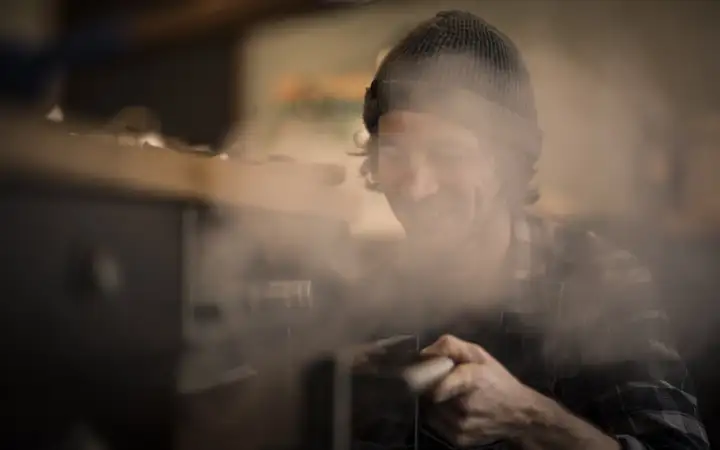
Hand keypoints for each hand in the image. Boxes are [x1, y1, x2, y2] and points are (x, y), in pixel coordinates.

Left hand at [420, 335, 540, 446]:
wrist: (520, 415)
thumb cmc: (497, 381)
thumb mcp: (479, 354)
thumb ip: (451, 346)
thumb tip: (424, 352)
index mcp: (472, 379)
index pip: (439, 386)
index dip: (424, 379)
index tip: (417, 374)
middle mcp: (464, 406)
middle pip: (428, 394)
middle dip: (429, 386)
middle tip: (441, 381)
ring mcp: (461, 426)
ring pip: (430, 410)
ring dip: (434, 402)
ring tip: (450, 396)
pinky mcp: (458, 439)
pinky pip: (435, 424)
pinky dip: (439, 416)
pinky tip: (453, 410)